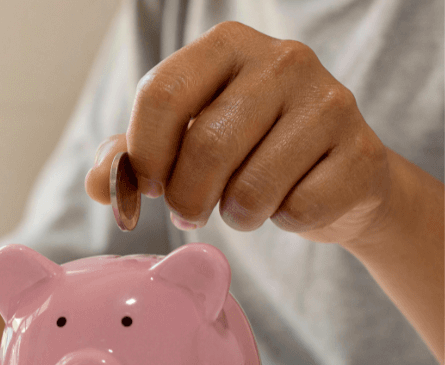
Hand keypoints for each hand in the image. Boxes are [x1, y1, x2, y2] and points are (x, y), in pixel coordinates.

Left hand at [85, 21, 390, 247]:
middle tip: (190, 210)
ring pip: (251, 187)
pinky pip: (296, 209)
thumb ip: (132, 158)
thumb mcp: (182, 143)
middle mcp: (283, 60)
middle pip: (205, 146)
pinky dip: (281, 221)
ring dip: (234, 215)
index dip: (145, 154)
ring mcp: (330, 102)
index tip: (150, 184)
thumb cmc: (246, 153)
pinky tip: (290, 200)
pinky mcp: (361, 153)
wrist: (336, 176)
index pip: (161, 93)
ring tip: (242, 205)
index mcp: (227, 45)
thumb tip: (100, 185)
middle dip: (186, 197)